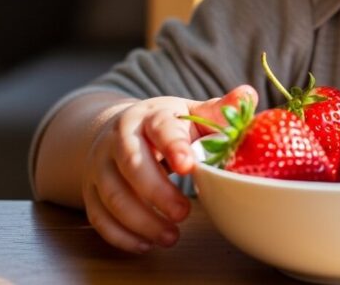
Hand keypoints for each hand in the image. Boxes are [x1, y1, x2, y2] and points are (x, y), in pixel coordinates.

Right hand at [81, 85, 257, 252]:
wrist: (119, 130)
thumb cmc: (166, 126)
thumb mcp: (192, 113)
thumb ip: (219, 111)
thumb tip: (249, 95)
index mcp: (149, 116)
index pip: (160, 128)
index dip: (174, 147)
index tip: (189, 167)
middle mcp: (119, 139)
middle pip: (131, 165)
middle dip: (157, 193)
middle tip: (184, 213)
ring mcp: (101, 166)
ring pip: (113, 195)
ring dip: (141, 220)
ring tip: (170, 237)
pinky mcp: (91, 191)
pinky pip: (99, 216)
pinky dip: (120, 235)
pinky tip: (145, 244)